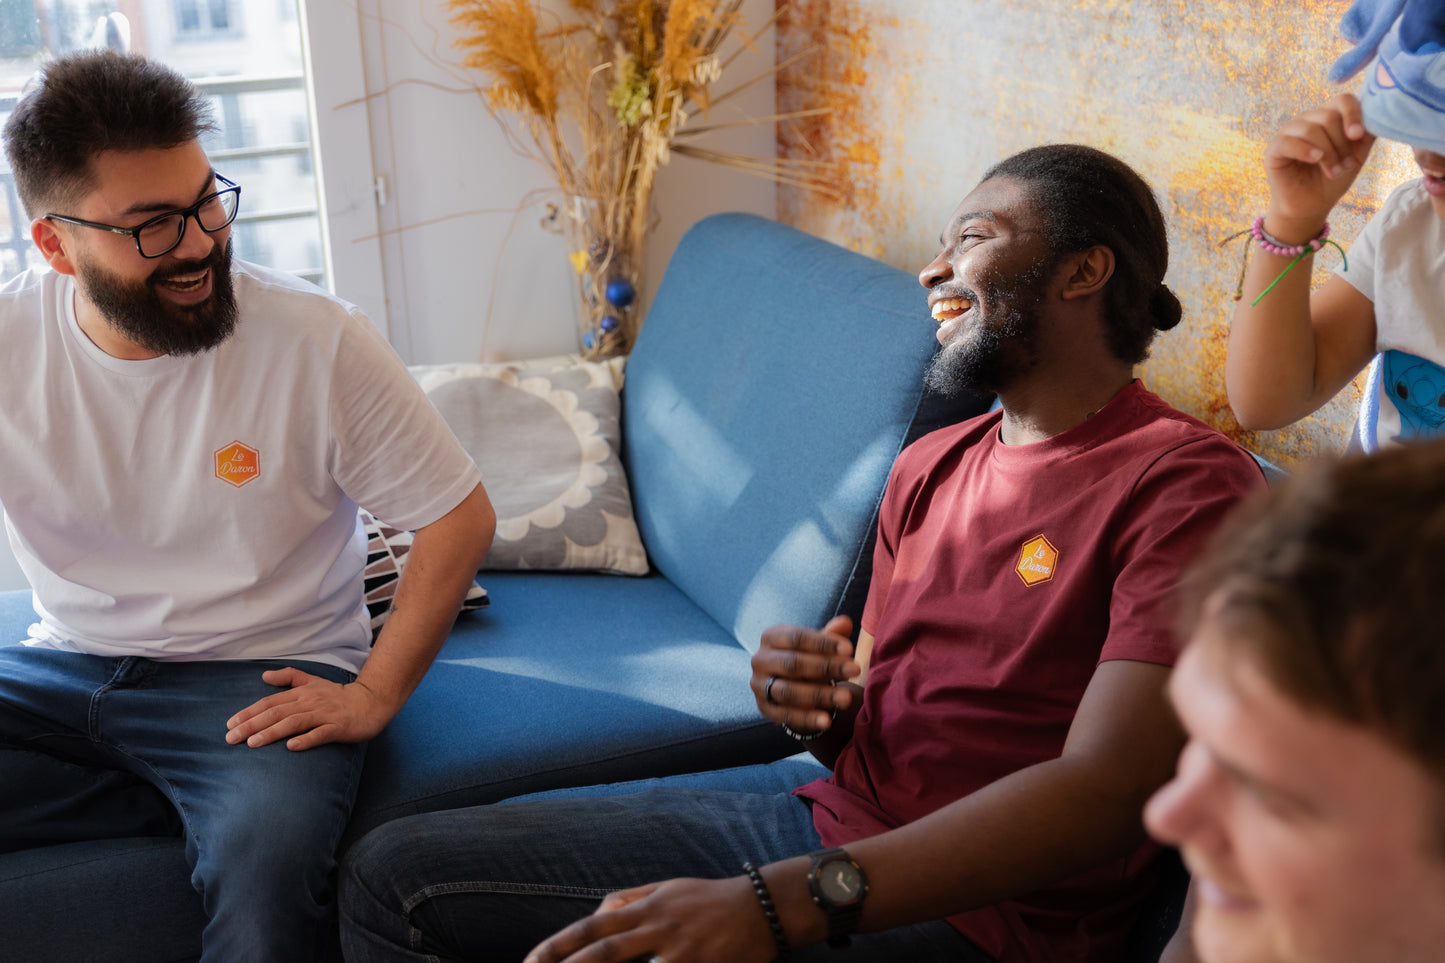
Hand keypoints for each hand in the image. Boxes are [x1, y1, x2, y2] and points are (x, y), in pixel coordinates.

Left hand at [225, 668, 393, 750]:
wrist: (371, 702)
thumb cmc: (339, 695)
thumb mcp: (313, 682)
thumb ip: (289, 677)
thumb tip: (264, 676)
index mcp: (302, 693)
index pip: (270, 703)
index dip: (249, 712)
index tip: (230, 724)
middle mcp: (310, 702)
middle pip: (276, 713)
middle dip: (252, 725)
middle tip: (231, 738)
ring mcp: (325, 715)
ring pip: (294, 723)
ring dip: (272, 733)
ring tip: (253, 743)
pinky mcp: (339, 727)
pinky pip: (320, 734)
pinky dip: (306, 740)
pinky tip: (291, 747)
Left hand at [523, 876, 776, 962]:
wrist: (765, 907)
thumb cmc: (712, 900)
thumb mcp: (667, 889)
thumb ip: (630, 900)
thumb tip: (597, 912)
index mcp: (646, 906)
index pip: (592, 926)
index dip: (558, 945)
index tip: (529, 962)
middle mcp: (657, 926)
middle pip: (604, 951)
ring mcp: (679, 951)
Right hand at [751, 616, 859, 734]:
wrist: (790, 684)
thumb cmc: (807, 657)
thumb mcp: (817, 645)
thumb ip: (830, 634)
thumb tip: (845, 623)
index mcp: (771, 637)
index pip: (797, 638)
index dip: (824, 644)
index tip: (850, 650)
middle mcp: (760, 660)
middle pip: (792, 664)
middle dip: (826, 667)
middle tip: (855, 670)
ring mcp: (759, 685)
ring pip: (788, 691)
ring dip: (820, 695)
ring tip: (847, 698)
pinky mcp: (764, 708)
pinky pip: (785, 715)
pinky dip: (807, 718)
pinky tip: (828, 721)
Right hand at [1263, 93, 1376, 240]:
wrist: (1311, 206)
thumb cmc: (1332, 179)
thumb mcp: (1357, 156)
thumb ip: (1366, 135)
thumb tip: (1377, 117)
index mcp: (1327, 117)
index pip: (1342, 100)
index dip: (1353, 114)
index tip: (1358, 136)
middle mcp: (1307, 120)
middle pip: (1328, 117)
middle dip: (1341, 144)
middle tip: (1345, 165)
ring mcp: (1288, 133)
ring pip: (1310, 129)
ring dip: (1328, 153)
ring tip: (1333, 171)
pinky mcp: (1273, 150)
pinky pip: (1288, 142)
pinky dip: (1305, 150)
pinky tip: (1315, 160)